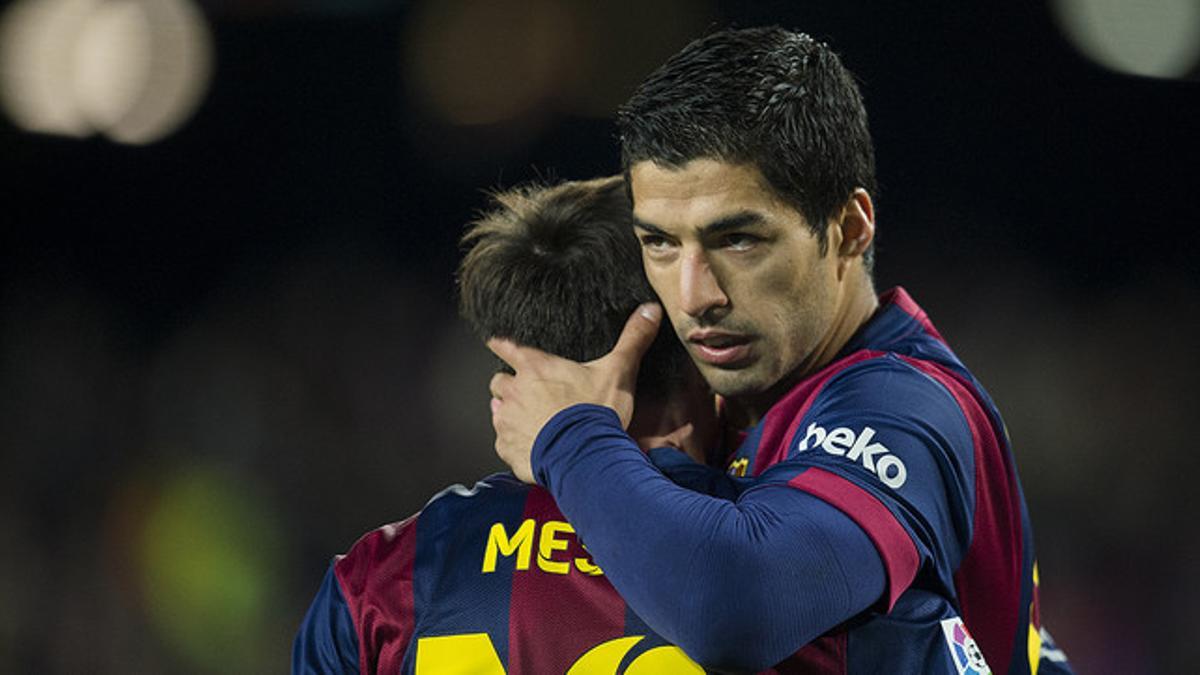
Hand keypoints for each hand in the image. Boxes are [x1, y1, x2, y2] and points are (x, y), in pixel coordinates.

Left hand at [487, 303, 662, 482]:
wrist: (587, 459)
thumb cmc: (597, 413)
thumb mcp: (618, 371)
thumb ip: (632, 340)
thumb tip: (650, 310)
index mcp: (535, 367)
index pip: (505, 345)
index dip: (501, 344)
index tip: (498, 344)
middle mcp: (515, 391)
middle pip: (499, 382)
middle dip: (510, 386)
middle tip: (531, 394)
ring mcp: (508, 421)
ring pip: (498, 412)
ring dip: (510, 414)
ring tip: (534, 421)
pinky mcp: (508, 448)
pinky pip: (504, 443)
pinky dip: (514, 443)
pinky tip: (532, 446)